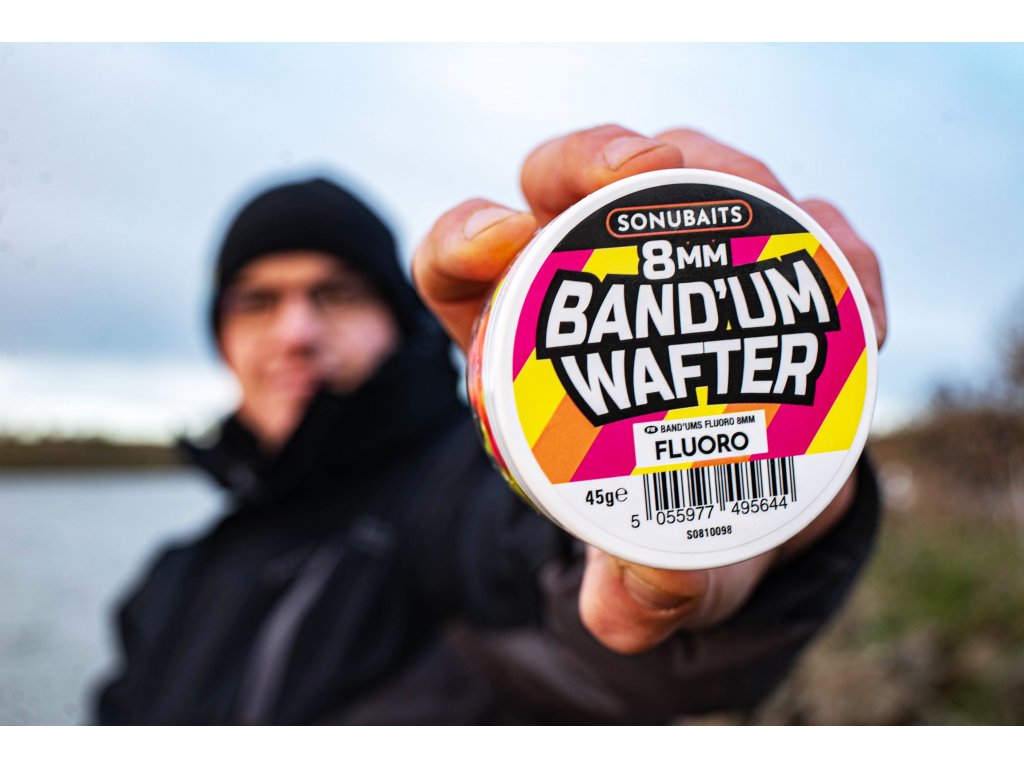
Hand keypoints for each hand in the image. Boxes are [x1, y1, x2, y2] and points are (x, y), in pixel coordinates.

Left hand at [414, 124, 885, 654]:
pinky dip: (833, 247)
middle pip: (564, 178)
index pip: (464, 259)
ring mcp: (685, 255)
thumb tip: (638, 598)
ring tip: (787, 236)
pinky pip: (800, 222)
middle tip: (648, 169)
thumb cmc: (678, 532)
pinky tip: (860, 310)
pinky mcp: (771, 257)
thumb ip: (639, 594)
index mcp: (523, 336)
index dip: (469, 236)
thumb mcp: (655, 575)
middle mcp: (594, 274)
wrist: (758, 517)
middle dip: (594, 156)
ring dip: (731, 177)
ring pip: (686, 168)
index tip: (502, 243)